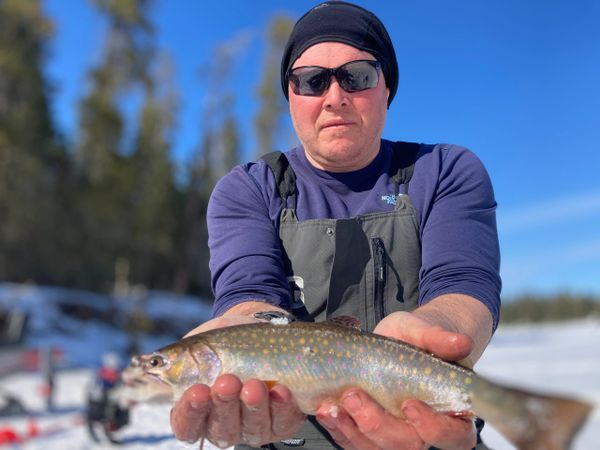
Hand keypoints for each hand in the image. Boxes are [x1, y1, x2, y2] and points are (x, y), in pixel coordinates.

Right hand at [172, 304, 305, 446]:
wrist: (257, 325)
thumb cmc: (222, 340)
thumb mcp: (197, 345)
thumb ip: (178, 359)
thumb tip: (153, 364)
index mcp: (198, 411)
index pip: (187, 425)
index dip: (191, 412)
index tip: (198, 390)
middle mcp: (224, 424)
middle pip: (221, 430)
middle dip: (225, 406)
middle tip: (228, 381)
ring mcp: (254, 425)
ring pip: (252, 429)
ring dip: (253, 407)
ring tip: (255, 384)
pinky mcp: (282, 421)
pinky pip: (283, 421)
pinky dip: (282, 407)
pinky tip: (281, 390)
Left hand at [315, 311, 476, 449]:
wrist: (394, 338)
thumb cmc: (416, 338)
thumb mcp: (423, 330)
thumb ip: (438, 338)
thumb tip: (460, 342)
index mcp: (451, 410)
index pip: (454, 436)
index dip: (434, 428)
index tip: (410, 404)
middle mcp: (422, 429)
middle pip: (408, 446)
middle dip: (378, 425)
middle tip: (354, 396)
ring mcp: (394, 432)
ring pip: (377, 449)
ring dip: (352, 431)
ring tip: (332, 406)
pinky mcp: (367, 430)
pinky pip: (353, 441)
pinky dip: (338, 428)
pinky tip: (325, 410)